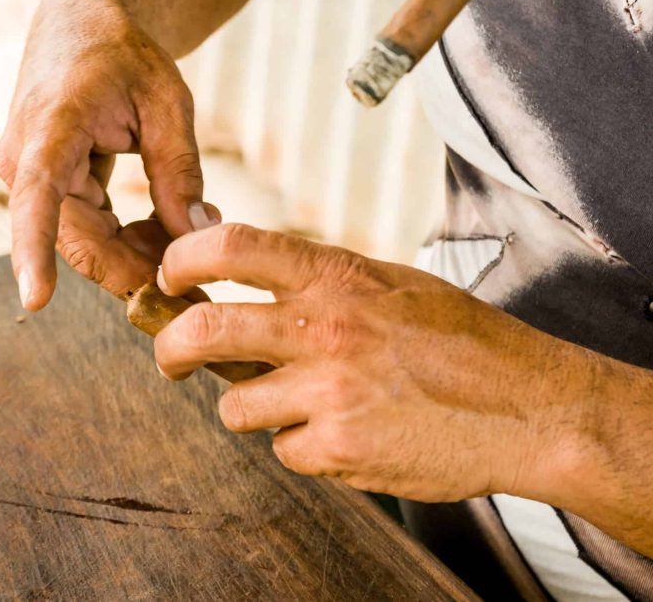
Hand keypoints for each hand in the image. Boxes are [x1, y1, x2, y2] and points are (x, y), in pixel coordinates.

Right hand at [0, 0, 217, 309]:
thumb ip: (178, 170)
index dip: (33, 251)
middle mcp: (26, 162)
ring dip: (137, 259)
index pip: (36, 196)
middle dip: (133, 274)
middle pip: (77, 241)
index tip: (36, 300)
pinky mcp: (49, 192)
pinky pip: (89, 232)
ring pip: (86, 244)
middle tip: (193, 299)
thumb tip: (197, 235)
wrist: (81, 28)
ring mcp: (33, 181)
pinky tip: (166, 235)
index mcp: (50, 128)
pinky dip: (128, 241)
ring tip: (192, 256)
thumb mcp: (166, 102)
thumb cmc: (121, 55)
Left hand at [152, 223, 600, 503]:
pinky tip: (346, 434)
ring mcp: (327, 393)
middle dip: (170, 348)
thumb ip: (322, 280)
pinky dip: (304, 448)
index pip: (230, 246)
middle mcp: (323, 329)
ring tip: (302, 406)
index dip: (182, 258)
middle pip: (202, 330)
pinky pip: (284, 451)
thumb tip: (249, 276)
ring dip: (254, 410)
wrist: (528, 408)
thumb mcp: (393, 283)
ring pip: (235, 406)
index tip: (170, 276)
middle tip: (172, 359)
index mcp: (336, 277)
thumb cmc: (462, 341)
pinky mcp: (337, 449)